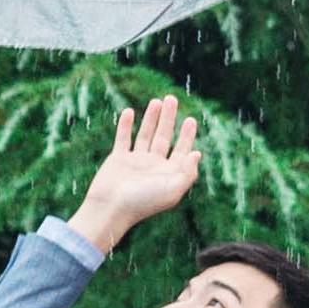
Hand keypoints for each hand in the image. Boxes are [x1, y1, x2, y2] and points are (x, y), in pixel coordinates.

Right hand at [68, 94, 203, 247]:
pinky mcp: (117, 159)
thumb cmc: (143, 202)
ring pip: (145, 135)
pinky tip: (129, 112)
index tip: (190, 119)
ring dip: (151, 118)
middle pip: (164, 137)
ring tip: (156, 101)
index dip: (186, 135)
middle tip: (171, 99)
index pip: (181, 150)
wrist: (111, 208)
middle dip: (169, 118)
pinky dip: (126, 125)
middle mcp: (153, 166)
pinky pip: (123, 138)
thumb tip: (196, 153)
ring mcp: (135, 162)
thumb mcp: (172, 189)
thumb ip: (187, 172)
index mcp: (168, 174)